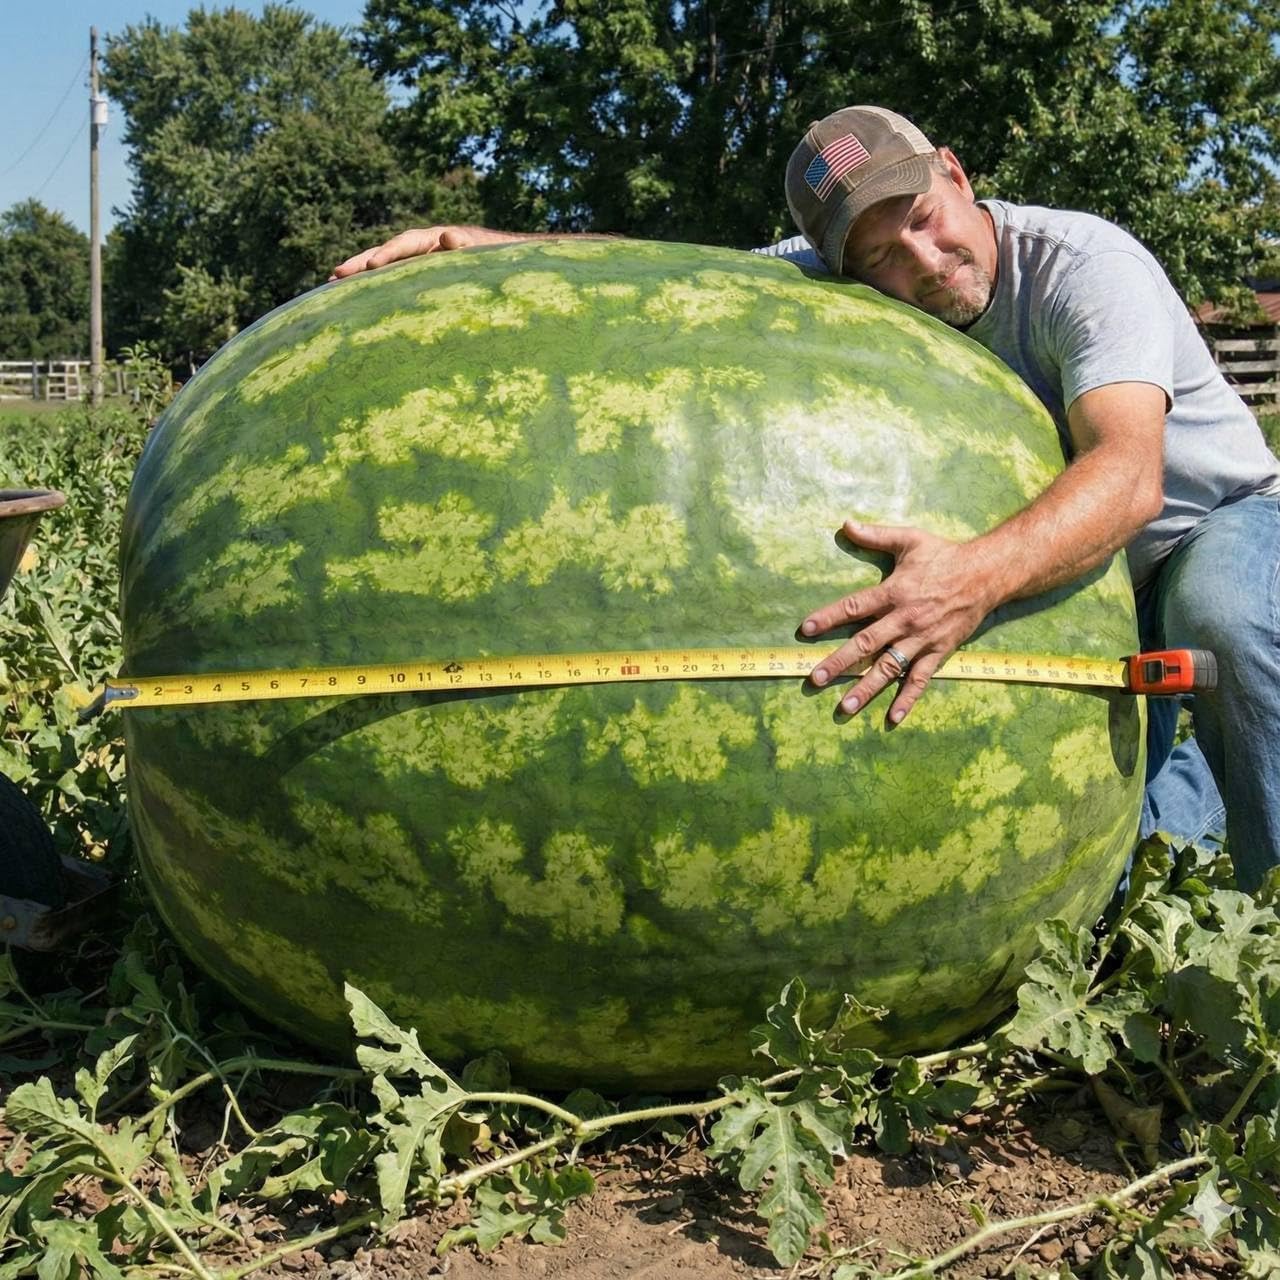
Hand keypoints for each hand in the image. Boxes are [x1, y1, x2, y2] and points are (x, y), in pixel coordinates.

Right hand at [328, 226, 491, 280]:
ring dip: (354, 277)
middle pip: (380, 255)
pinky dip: (365, 289)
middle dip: (358, 264)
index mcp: (426, 240)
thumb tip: (449, 237)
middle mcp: (410, 250)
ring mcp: (405, 265)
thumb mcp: (475, 250)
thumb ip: (462, 244)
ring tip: (330, 286)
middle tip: (336, 275)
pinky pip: (382, 284)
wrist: (483, 261)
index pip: (402, 245)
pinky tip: (346, 300)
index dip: (387, 254)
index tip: (372, 266)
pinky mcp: (404, 280)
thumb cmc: (481, 256)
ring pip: (375, 269)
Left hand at [802, 519, 997, 723]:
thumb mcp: (910, 539)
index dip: (829, 617)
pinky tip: (892, 717)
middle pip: (867, 644)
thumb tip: (844, 524)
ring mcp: (923, 639)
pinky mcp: (939, 652)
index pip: (855, 606)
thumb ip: (875, 535)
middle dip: (839, 662)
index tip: (806, 630)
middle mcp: (905, 619)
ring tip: (844, 706)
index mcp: (894, 592)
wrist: (987, 574)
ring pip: (890, 667)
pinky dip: (908, 699)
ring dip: (867, 688)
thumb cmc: (944, 556)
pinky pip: (921, 680)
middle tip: (815, 678)